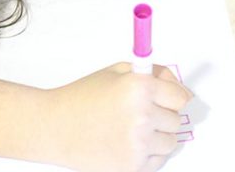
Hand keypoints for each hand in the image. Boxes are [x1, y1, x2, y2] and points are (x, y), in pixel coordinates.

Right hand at [46, 62, 193, 171]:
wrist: (54, 127)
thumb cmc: (81, 98)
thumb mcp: (114, 73)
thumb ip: (149, 73)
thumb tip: (179, 87)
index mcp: (138, 87)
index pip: (180, 96)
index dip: (172, 95)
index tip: (165, 97)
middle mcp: (142, 116)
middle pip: (176, 120)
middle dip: (161, 115)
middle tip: (135, 111)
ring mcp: (139, 144)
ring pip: (170, 142)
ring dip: (156, 136)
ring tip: (128, 128)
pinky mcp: (134, 167)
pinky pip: (158, 160)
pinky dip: (147, 153)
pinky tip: (124, 142)